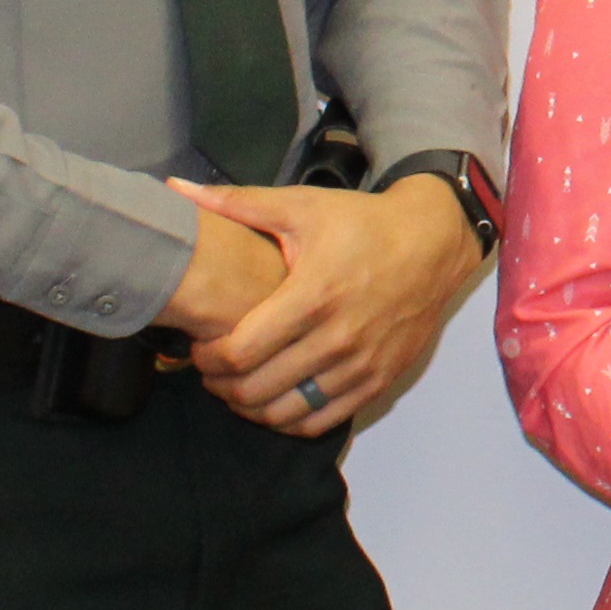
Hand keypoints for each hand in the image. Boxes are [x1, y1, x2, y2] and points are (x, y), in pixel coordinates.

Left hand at [170, 176, 488, 437]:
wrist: (434, 241)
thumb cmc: (361, 223)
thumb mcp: (302, 206)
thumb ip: (238, 204)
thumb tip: (176, 188)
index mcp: (312, 296)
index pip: (240, 352)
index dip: (208, 358)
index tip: (200, 347)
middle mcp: (338, 338)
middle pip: (256, 388)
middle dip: (221, 385)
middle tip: (213, 370)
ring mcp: (362, 364)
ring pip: (287, 412)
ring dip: (252, 407)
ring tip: (240, 387)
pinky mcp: (380, 379)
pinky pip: (323, 421)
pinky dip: (291, 421)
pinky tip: (278, 402)